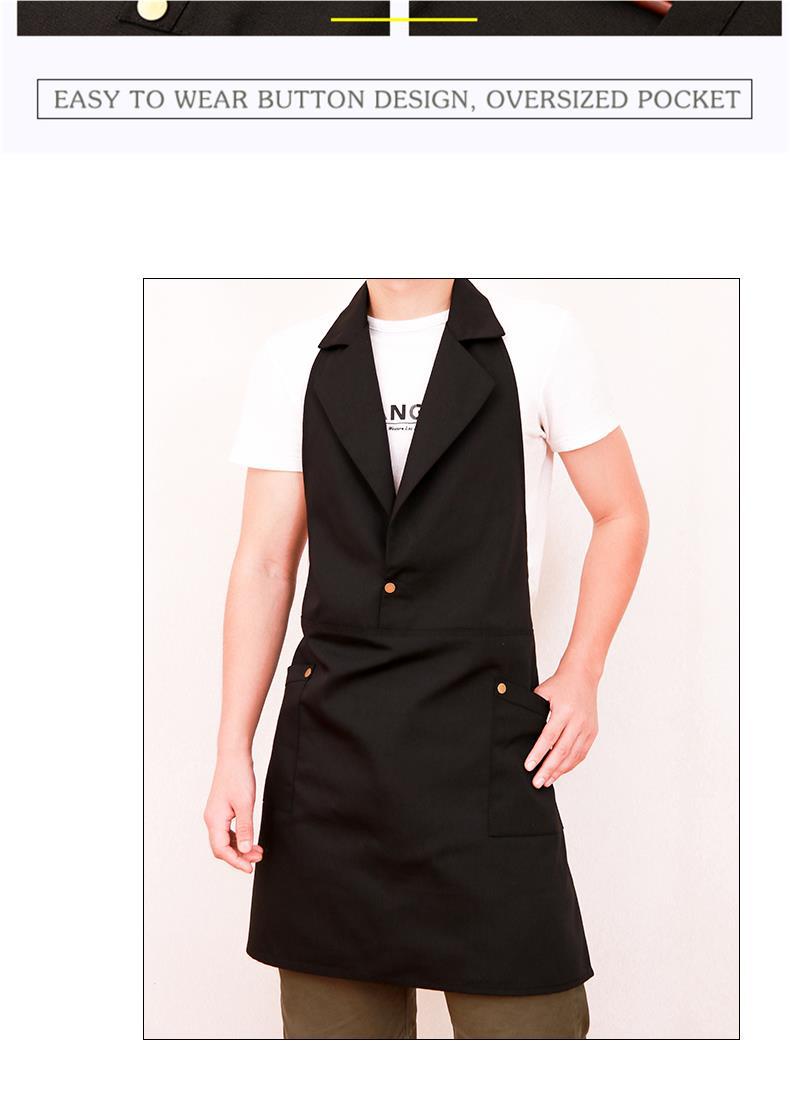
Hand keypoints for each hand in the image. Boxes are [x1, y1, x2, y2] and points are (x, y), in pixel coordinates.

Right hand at [204, 754, 262, 872]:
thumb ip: (245, 828)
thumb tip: (244, 849)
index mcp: (214, 820)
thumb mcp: (245, 804)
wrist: (233, 757)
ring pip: (224, 840)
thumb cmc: (238, 777)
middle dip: (239, 856)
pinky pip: (226, 831)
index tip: (250, 868)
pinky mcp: (221, 810)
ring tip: (257, 850)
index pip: (221, 850)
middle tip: (258, 858)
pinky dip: (238, 838)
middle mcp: (211, 819)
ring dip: (240, 848)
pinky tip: (249, 839)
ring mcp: (215, 815)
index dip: (236, 861)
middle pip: (221, 848)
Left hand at [524, 664, 599, 788]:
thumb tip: (519, 728)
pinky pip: (581, 753)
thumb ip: (532, 709)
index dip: (538, 753)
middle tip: (537, 782)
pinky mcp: (592, 732)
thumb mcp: (543, 692)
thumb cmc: (560, 684)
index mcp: (564, 711)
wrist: (583, 676)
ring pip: (573, 755)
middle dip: (549, 769)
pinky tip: (560, 771)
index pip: (549, 737)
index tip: (529, 766)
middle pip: (562, 751)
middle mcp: (578, 721)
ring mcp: (587, 728)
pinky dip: (571, 765)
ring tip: (547, 781)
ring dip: (560, 770)